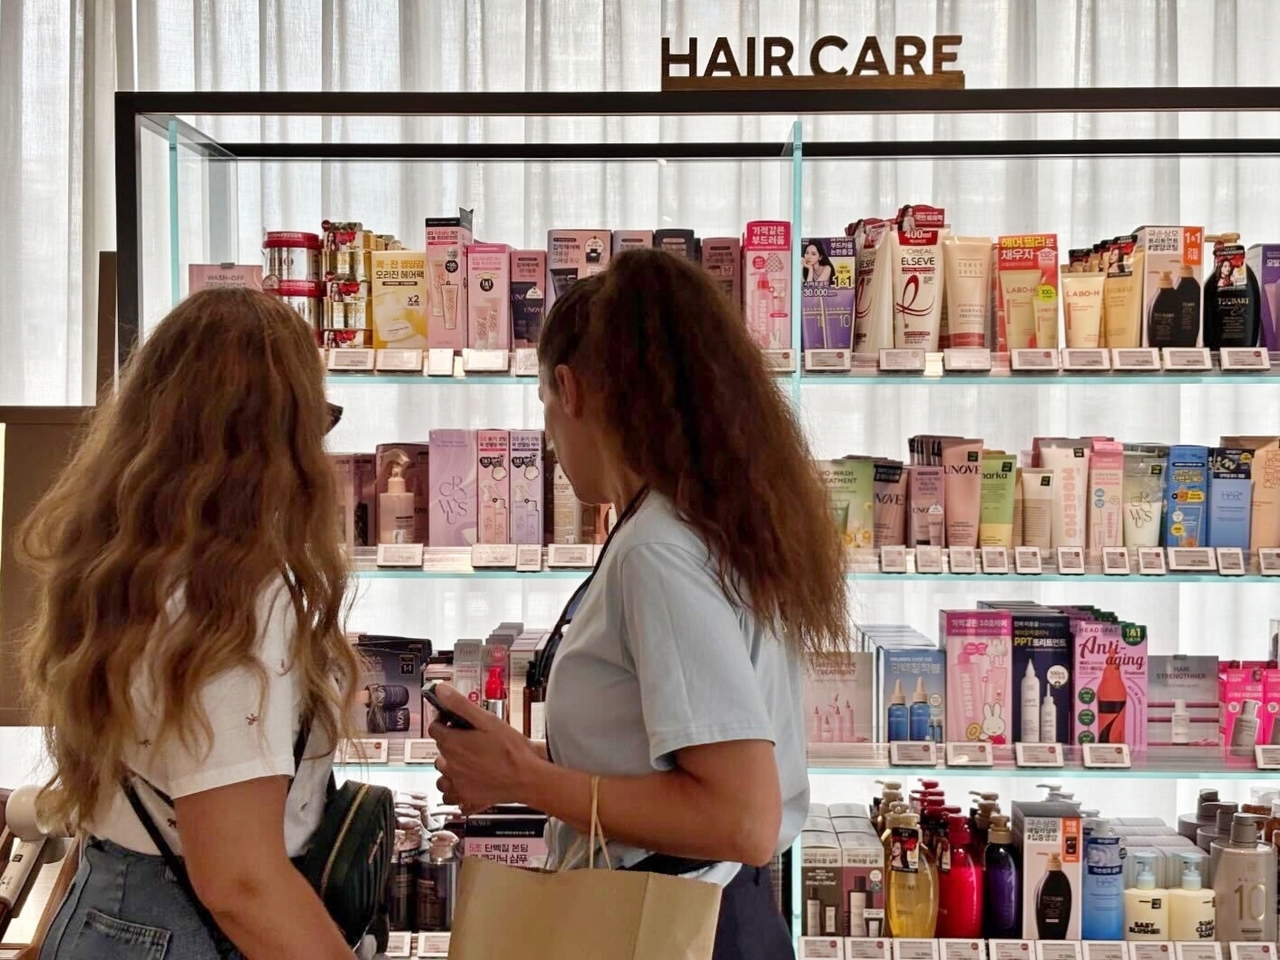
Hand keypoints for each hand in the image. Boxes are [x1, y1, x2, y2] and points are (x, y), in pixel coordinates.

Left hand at [429, 684, 542, 814]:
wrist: (528, 778)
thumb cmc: (512, 750)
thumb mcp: (487, 720)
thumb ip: (461, 705)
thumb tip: (441, 691)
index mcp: (453, 744)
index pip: (434, 728)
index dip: (444, 722)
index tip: (454, 722)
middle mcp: (451, 766)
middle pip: (440, 750)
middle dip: (451, 742)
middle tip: (470, 739)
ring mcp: (458, 784)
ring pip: (442, 774)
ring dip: (450, 767)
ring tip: (468, 761)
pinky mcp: (466, 798)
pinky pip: (450, 796)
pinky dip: (454, 790)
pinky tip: (467, 782)